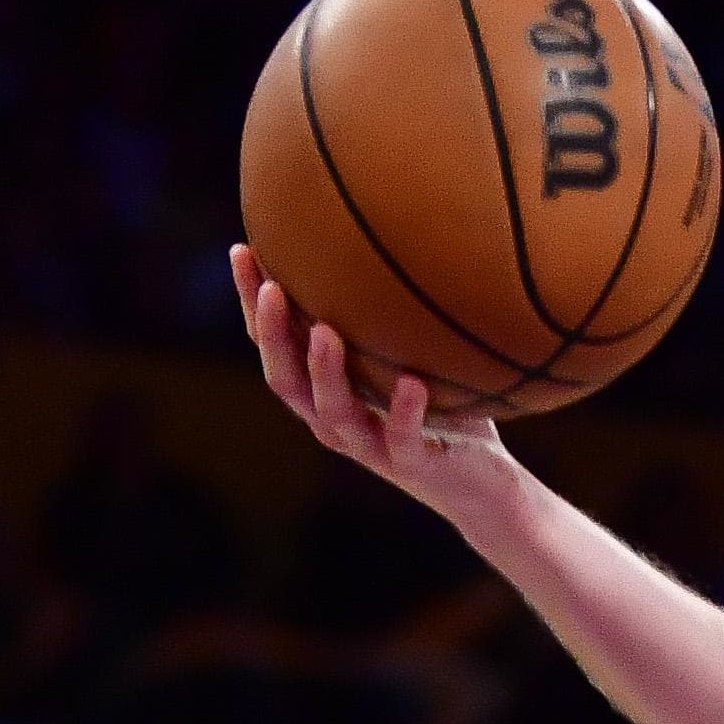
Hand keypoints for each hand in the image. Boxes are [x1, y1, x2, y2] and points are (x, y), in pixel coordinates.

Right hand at [229, 244, 521, 522]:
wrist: (480, 483)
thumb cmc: (441, 410)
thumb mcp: (407, 357)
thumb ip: (384, 319)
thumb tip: (380, 240)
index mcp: (322, 394)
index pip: (274, 346)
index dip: (252, 304)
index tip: (243, 250)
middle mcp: (334, 421)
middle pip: (286, 378)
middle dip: (272, 334)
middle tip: (271, 287)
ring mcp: (371, 445)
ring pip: (334, 411)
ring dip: (326, 371)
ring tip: (326, 331)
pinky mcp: (412, 463)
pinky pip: (403, 437)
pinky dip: (405, 411)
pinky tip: (413, 382)